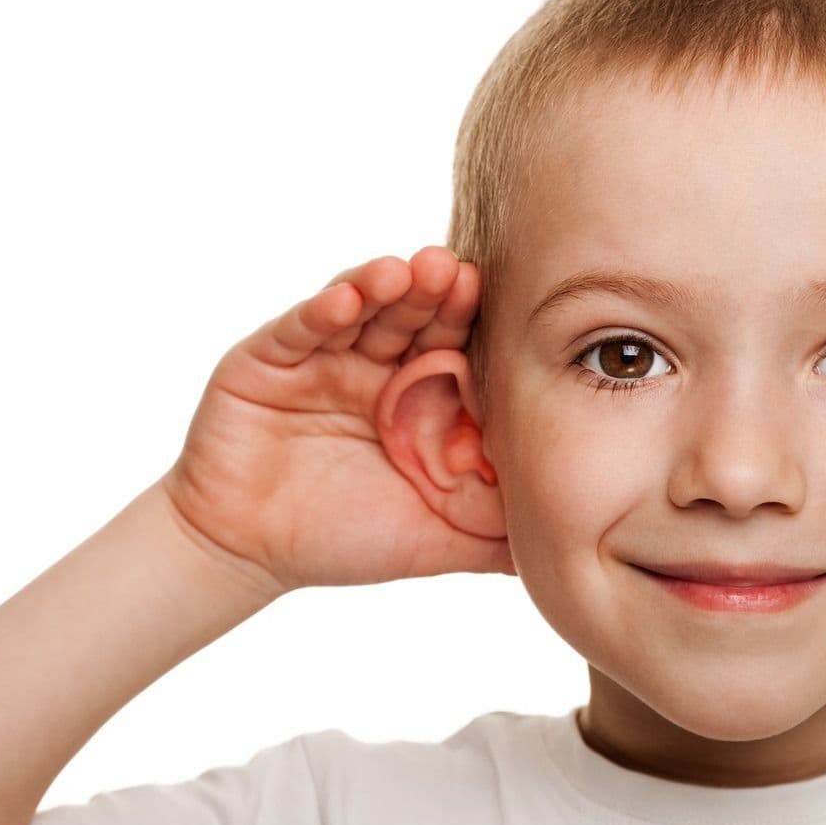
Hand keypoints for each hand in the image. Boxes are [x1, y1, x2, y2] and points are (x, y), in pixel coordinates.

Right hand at [160, 246, 512, 594]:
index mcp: (420, 398)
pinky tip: (347, 299)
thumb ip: (500, 537)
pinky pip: (299, 327)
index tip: (501, 301)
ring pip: (362, 309)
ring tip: (409, 271)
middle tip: (458, 272)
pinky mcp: (267, 358)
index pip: (457, 349)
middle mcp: (376, 366)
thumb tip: (577, 548)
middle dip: (437, 293)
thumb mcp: (436, 539)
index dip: (476, 326)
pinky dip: (323, 310)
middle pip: (414, 317)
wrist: (248, 554)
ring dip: (385, 286)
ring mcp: (324, 357)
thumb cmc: (344, 541)